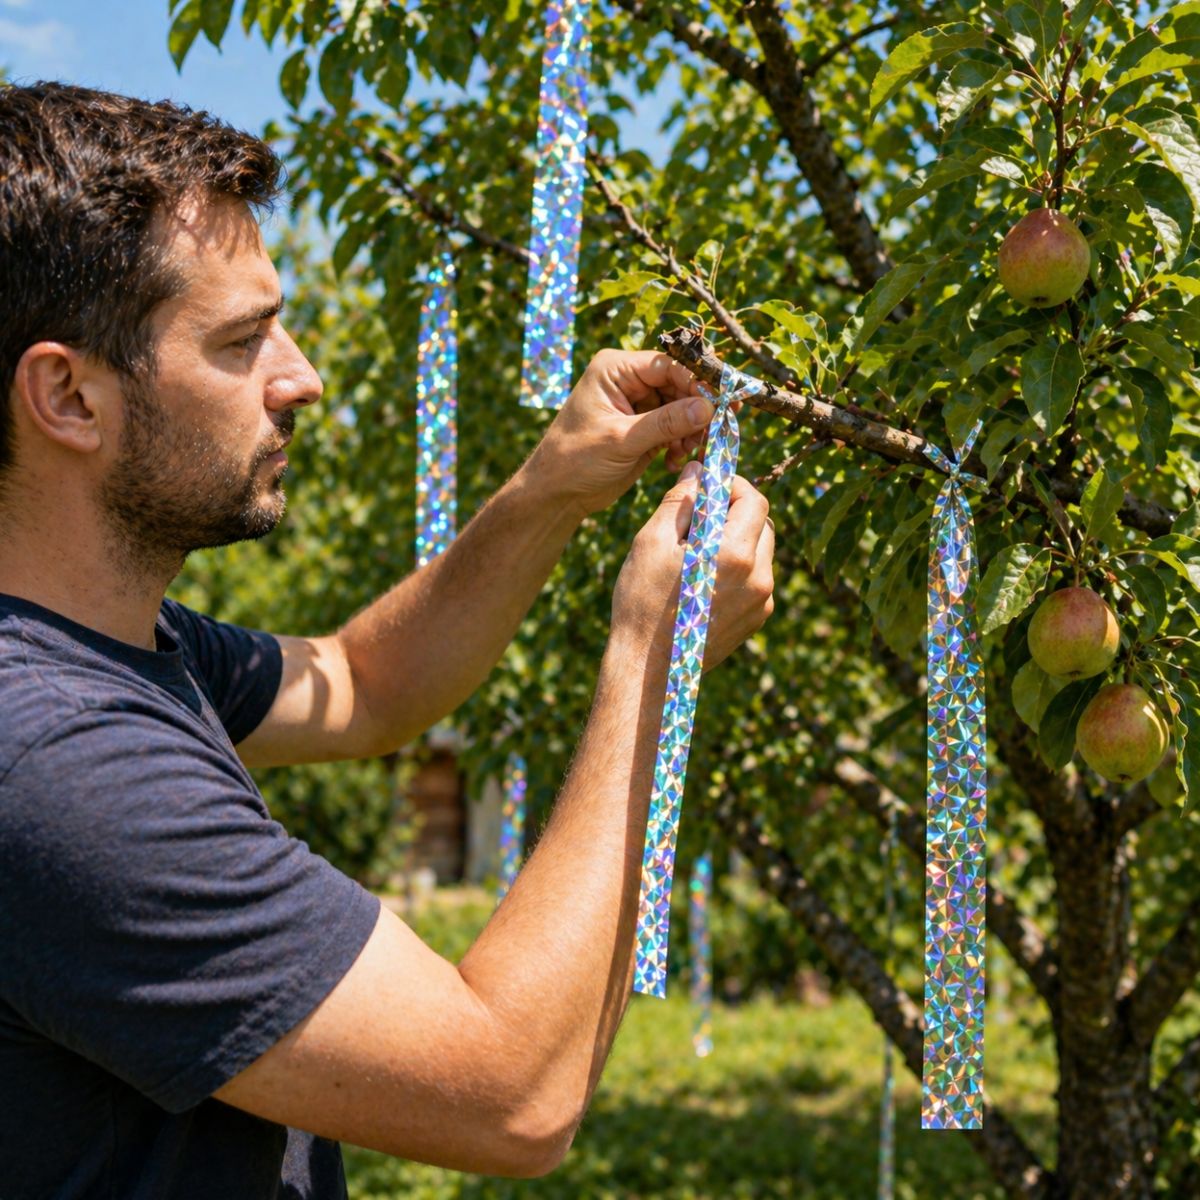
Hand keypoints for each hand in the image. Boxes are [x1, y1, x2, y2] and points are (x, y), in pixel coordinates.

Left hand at [524, 348, 719, 517]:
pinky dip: (680, 443)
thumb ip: (665, 423)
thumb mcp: (622, 440)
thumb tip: (708, 407)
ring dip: (691, 430)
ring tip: (687, 451)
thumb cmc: (576, 460)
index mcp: (615, 370)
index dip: (697, 382)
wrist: (557, 493)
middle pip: (680, 384)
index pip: (668, 365)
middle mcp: (628, 381)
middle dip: (698, 409)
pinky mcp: (644, 427)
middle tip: (715, 431)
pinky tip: (671, 460)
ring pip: (682, 407)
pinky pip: (675, 427)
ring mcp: (637, 404)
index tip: (722, 402)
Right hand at [610, 462, 774, 671]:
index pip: (754, 500)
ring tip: (698, 552)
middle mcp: (759, 577)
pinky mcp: (757, 618)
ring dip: (737, 539)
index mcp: (734, 553)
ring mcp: (762, 601)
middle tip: (700, 517)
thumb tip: (698, 471)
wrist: (649, 667)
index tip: (709, 487)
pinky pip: (757, 578)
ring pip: (761, 551)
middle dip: (735, 512)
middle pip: (762, 523)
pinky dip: (738, 568)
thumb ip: (681, 501)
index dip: (733, 486)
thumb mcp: (652, 542)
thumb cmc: (643, 602)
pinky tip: (704, 580)